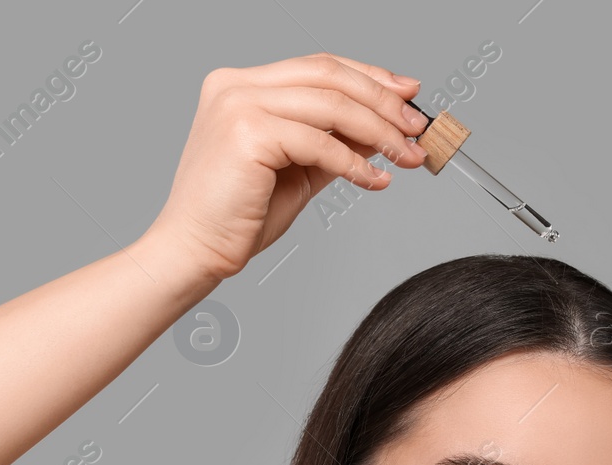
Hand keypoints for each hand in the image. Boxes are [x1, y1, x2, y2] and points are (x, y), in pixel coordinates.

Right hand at [150, 53, 429, 282]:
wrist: (194, 251)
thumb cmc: (237, 216)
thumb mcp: (299, 170)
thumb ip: (335, 144)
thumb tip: (382, 129)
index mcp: (241, 85)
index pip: (318, 66)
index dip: (370, 77)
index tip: (408, 94)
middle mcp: (236, 85)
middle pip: (329, 75)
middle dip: (383, 101)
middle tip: (418, 128)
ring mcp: (238, 104)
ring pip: (331, 106)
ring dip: (380, 132)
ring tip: (407, 156)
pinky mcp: (246, 132)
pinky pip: (320, 142)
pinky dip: (355, 163)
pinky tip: (375, 180)